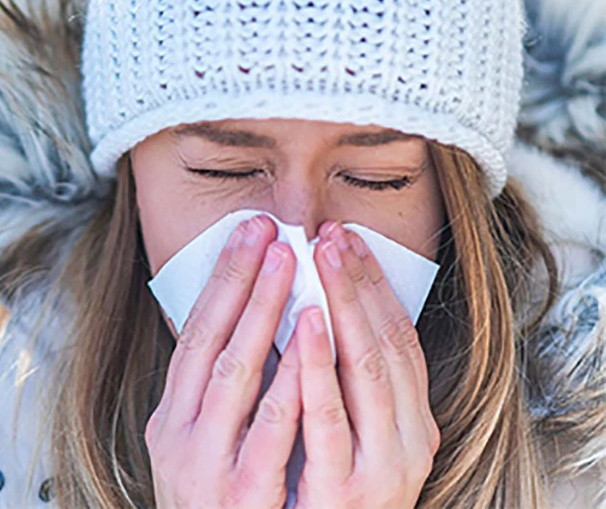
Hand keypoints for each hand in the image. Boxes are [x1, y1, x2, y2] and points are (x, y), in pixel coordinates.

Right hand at [146, 215, 304, 506]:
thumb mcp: (201, 450)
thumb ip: (219, 400)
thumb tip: (250, 329)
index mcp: (171, 420)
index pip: (193, 333)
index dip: (223, 279)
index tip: (250, 232)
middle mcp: (181, 438)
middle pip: (211, 342)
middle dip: (245, 281)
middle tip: (274, 231)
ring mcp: (209, 468)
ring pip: (235, 377)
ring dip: (265, 316)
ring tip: (295, 267)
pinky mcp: (243, 498)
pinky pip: (268, 434)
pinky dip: (288, 386)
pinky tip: (309, 347)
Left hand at [293, 223, 439, 507]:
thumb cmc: (322, 496)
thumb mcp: (344, 434)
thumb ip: (339, 383)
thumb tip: (312, 309)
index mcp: (408, 424)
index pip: (396, 337)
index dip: (372, 285)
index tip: (344, 237)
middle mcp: (406, 442)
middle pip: (385, 343)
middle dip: (357, 283)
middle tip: (330, 232)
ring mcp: (379, 467)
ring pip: (367, 371)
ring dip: (343, 307)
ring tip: (320, 259)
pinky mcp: (343, 490)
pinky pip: (329, 417)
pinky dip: (319, 366)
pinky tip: (306, 323)